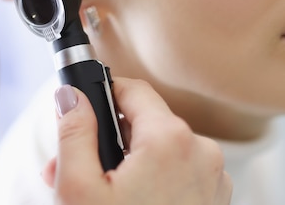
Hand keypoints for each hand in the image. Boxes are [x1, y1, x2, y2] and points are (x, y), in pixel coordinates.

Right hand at [43, 78, 231, 204]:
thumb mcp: (79, 189)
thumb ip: (74, 133)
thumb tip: (71, 95)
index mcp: (170, 140)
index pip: (134, 91)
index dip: (103, 95)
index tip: (84, 109)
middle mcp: (200, 152)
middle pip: (145, 124)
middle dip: (108, 141)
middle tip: (73, 168)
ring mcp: (212, 178)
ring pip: (160, 150)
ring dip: (127, 164)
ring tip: (97, 196)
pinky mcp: (213, 199)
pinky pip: (178, 173)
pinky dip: (152, 181)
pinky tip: (126, 204)